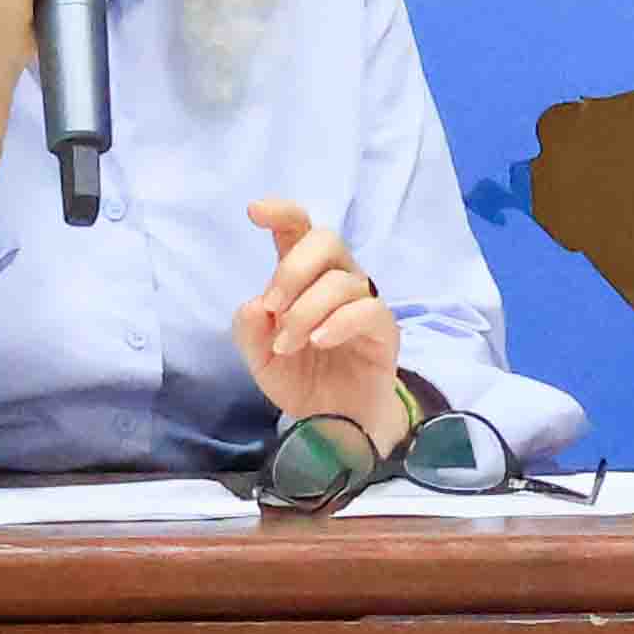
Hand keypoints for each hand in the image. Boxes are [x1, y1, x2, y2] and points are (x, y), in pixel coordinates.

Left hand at [230, 200, 404, 432]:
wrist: (334, 422)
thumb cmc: (301, 379)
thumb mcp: (259, 359)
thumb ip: (249, 330)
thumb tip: (257, 305)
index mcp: (304, 279)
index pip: (299, 231)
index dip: (281, 213)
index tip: (255, 211)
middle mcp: (336, 281)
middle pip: (326, 240)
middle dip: (293, 268)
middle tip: (273, 307)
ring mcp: (363, 303)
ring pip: (341, 281)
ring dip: (305, 311)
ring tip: (289, 345)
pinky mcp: (384, 330)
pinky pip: (366, 311)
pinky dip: (336, 323)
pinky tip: (318, 342)